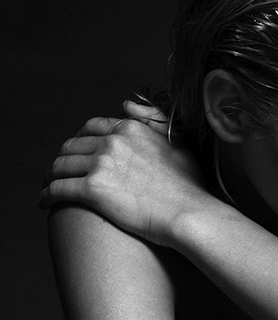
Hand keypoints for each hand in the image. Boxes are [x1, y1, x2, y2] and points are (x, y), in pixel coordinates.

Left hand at [40, 102, 213, 245]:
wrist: (190, 214)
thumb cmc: (191, 185)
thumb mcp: (179, 141)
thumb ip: (152, 119)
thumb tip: (124, 105)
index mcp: (130, 129)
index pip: (92, 128)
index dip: (80, 140)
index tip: (78, 153)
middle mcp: (112, 142)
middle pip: (72, 146)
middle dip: (63, 158)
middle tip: (60, 172)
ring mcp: (101, 165)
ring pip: (60, 166)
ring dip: (50, 176)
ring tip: (49, 187)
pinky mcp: (92, 190)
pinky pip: (57, 189)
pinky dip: (46, 195)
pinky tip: (44, 203)